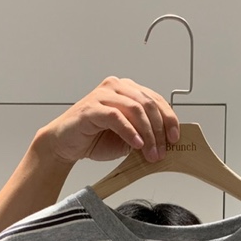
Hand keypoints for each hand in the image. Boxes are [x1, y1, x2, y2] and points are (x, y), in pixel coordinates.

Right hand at [38, 76, 179, 166]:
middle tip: (162, 151)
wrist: (65, 144)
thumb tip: (166, 142)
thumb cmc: (94, 138)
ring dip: (147, 135)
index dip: (168, 119)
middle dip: (159, 130)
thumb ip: (144, 134)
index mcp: (127, 90)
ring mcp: (103, 95)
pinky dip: (130, 132)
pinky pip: (117, 117)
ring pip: (135, 110)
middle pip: (148, 104)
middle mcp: (116, 87)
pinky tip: (137, 145)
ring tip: (151, 153)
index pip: (155, 100)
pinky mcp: (92, 108)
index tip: (175, 138)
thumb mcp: (127, 138)